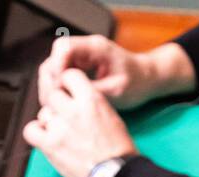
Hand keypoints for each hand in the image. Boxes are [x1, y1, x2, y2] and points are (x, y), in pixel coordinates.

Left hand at [23, 68, 136, 176]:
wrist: (117, 173)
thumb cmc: (118, 149)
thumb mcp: (111, 115)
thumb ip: (90, 103)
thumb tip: (75, 100)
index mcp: (91, 99)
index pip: (68, 76)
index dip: (67, 84)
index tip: (69, 93)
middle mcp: (73, 110)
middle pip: (53, 95)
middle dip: (59, 105)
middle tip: (66, 117)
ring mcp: (60, 128)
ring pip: (43, 113)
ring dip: (50, 120)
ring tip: (60, 132)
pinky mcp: (51, 146)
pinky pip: (31, 131)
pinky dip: (36, 133)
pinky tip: (45, 138)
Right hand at [38, 36, 190, 109]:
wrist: (148, 80)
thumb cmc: (138, 83)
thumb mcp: (116, 91)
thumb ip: (92, 92)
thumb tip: (69, 98)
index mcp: (95, 48)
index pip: (63, 49)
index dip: (56, 68)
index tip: (58, 89)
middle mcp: (86, 50)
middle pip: (54, 58)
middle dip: (50, 81)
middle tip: (51, 102)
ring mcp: (82, 58)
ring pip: (55, 68)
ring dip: (52, 87)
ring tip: (54, 106)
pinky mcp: (81, 68)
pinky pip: (62, 76)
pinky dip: (58, 90)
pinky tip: (61, 104)